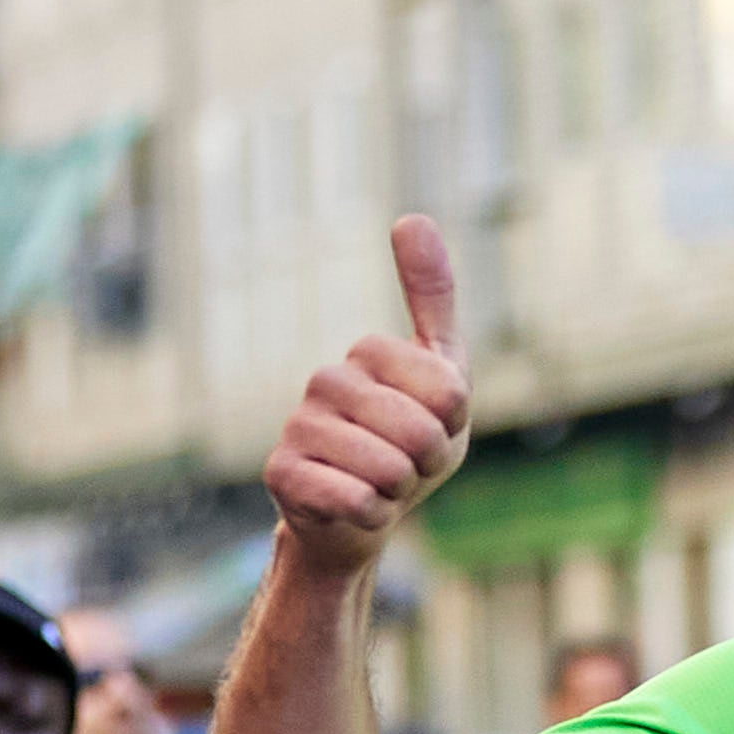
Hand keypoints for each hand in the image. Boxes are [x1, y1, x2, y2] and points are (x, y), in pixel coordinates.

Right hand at [262, 217, 470, 575]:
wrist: (361, 516)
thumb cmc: (407, 445)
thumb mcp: (441, 374)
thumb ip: (432, 299)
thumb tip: (411, 217)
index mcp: (367, 354)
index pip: (447, 391)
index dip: (452, 424)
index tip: (433, 428)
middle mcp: (325, 381)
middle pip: (419, 432)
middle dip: (427, 464)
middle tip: (406, 465)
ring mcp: (298, 427)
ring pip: (388, 470)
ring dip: (399, 492)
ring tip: (380, 485)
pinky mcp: (280, 475)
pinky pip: (355, 501)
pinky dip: (371, 516)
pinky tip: (355, 509)